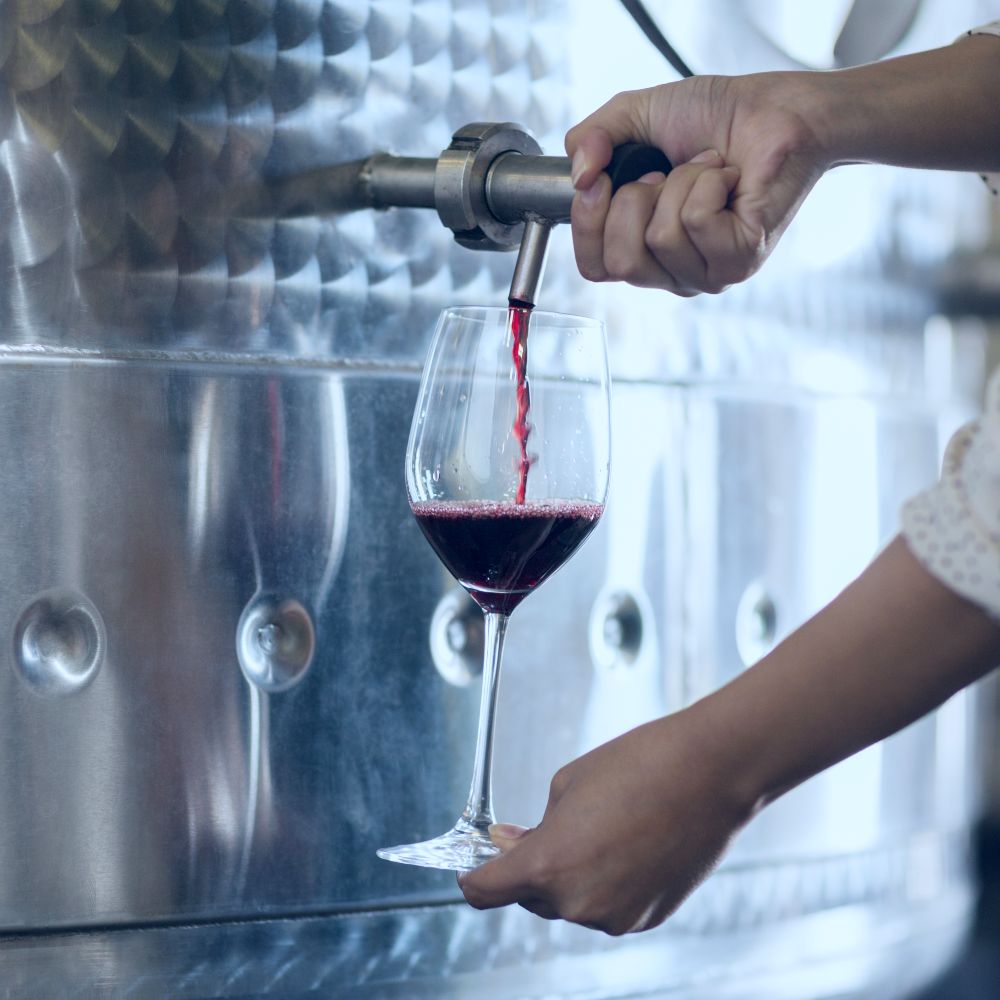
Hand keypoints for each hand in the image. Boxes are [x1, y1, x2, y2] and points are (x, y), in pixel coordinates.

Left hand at [458, 708, 753, 934]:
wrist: (709, 773)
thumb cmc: (637, 766)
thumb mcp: (566, 784)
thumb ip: (534, 826)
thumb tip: (514, 846)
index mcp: (548, 865)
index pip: (485, 892)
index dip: (472, 877)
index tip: (472, 866)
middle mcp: (578, 903)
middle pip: (530, 896)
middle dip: (529, 867)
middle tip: (542, 827)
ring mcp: (615, 916)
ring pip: (571, 902)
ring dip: (571, 875)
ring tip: (601, 825)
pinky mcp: (646, 918)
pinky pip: (606, 906)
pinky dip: (605, 882)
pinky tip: (626, 843)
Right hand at [565, 73, 828, 294]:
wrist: (776, 108)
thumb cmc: (715, 117)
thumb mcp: (636, 117)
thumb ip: (591, 138)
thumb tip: (579, 176)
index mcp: (643, 250)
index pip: (594, 269)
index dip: (588, 224)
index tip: (600, 180)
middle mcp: (673, 272)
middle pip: (621, 263)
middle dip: (634, 201)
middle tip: (663, 173)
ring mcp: (707, 273)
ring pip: (660, 239)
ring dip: (680, 184)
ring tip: (705, 169)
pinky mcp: (739, 261)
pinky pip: (697, 223)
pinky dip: (708, 184)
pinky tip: (728, 178)